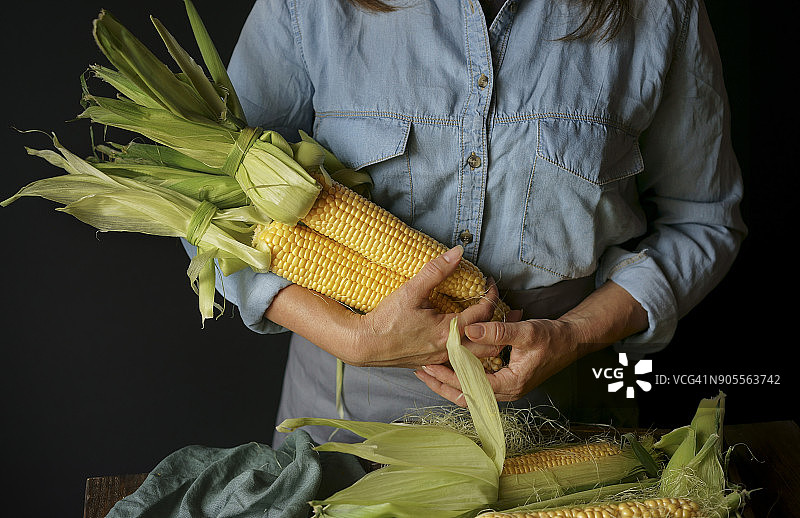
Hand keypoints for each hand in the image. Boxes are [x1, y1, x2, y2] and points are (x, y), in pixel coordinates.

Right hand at [349, 245, 501, 368]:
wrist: (364, 344)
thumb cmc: (386, 321)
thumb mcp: (411, 291)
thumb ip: (437, 270)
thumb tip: (457, 252)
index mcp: (449, 331)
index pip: (483, 313)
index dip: (491, 295)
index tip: (489, 283)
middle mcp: (450, 350)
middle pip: (490, 342)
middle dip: (499, 323)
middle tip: (500, 307)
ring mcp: (442, 360)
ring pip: (478, 357)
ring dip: (486, 340)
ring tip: (488, 324)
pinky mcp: (432, 364)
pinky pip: (461, 362)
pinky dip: (470, 350)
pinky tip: (465, 340)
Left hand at [413, 280, 648, 405]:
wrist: (572, 341)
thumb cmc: (552, 337)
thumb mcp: (526, 331)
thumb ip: (498, 331)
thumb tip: (469, 329)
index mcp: (509, 385)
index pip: (470, 386)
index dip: (447, 376)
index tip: (428, 365)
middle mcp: (505, 392)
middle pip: (465, 395)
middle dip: (441, 384)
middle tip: (419, 371)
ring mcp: (505, 389)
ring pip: (469, 393)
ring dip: (448, 383)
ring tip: (427, 371)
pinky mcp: (505, 381)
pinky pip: (476, 385)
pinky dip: (460, 378)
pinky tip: (448, 367)